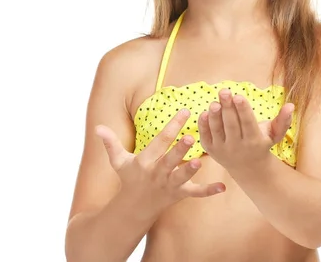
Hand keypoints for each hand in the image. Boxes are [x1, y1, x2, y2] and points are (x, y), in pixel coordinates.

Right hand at [95, 109, 225, 211]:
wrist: (134, 208)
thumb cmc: (129, 178)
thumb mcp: (118, 161)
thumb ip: (110, 143)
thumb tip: (98, 127)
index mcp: (146, 161)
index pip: (160, 141)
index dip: (172, 126)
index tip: (185, 111)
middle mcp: (158, 173)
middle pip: (170, 160)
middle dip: (180, 150)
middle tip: (191, 137)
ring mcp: (169, 185)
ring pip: (182, 177)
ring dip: (191, 170)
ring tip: (201, 161)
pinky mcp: (179, 194)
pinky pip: (196, 193)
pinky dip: (209, 191)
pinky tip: (223, 186)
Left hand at [198, 89, 294, 173]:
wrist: (248, 167)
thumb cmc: (262, 143)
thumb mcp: (275, 134)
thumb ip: (283, 120)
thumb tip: (291, 105)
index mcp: (254, 141)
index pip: (248, 124)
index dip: (243, 110)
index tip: (239, 96)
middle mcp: (238, 147)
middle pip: (232, 125)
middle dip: (228, 108)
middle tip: (224, 91)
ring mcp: (222, 150)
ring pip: (217, 131)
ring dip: (214, 116)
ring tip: (214, 102)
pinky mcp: (211, 150)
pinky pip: (206, 137)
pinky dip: (204, 125)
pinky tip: (204, 112)